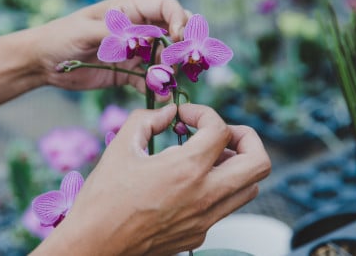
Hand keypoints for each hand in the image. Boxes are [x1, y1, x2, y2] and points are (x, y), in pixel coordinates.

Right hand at [33, 103, 270, 255]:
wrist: (95, 243)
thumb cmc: (104, 196)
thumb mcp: (121, 146)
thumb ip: (147, 119)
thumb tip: (168, 113)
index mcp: (186, 169)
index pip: (221, 129)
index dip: (204, 113)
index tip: (183, 117)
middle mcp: (205, 195)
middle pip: (259, 162)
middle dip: (246, 138)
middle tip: (220, 134)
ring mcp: (205, 219)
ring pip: (250, 188)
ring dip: (237, 166)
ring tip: (208, 157)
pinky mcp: (199, 235)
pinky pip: (225, 207)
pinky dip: (217, 189)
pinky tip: (189, 184)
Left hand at [34, 0, 189, 90]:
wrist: (43, 62)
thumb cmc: (61, 37)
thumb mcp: (86, 32)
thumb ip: (115, 34)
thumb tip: (145, 39)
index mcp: (128, 10)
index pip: (166, 7)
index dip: (179, 20)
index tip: (178, 38)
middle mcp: (137, 29)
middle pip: (172, 33)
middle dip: (181, 47)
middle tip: (179, 63)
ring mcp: (134, 52)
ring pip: (164, 59)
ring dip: (169, 71)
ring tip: (164, 83)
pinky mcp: (128, 73)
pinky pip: (149, 81)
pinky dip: (156, 88)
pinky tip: (158, 96)